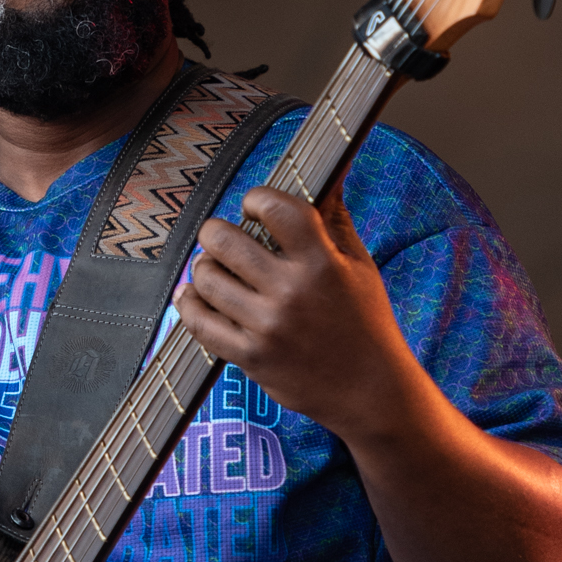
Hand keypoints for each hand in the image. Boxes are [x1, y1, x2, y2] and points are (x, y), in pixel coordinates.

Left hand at [174, 180, 561, 561]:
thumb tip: (332, 168)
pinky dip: (189, 304)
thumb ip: (335, 217)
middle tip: (225, 240)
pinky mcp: (250, 357)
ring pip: (205, 277)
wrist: (371, 393)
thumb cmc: (366, 324)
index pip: (272, 207)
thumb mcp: (359, 265)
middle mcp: (292, 292)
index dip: (255, 200)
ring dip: (204, 268)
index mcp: (322, 262)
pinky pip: (197, 322)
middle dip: (217, 232)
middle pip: (223, 238)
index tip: (255, 208)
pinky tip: (197, 298)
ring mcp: (267, 327)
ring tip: (216, 271)